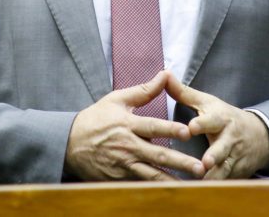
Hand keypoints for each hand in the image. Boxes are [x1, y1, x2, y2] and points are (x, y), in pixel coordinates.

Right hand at [64, 71, 204, 180]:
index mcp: (128, 124)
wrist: (69, 143)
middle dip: (180, 162)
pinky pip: (141, 185)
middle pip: (158, 155)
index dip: (170, 130)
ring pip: (152, 175)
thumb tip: (166, 74)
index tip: (188, 132)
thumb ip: (144, 90)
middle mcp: (128, 146)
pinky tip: (171, 194)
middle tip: (200, 167)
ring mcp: (123, 165)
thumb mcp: (117, 100)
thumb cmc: (95, 118)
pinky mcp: (119, 178)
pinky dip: (155, 190)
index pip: (153, 127)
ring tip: (191, 186)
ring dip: (172, 180)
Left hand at [166, 73, 268, 179]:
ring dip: (215, 177)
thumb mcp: (207, 102)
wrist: (258, 136)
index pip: (212, 120)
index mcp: (220, 119)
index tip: (192, 127)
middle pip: (222, 148)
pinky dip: (216, 188)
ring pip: (225, 170)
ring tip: (201, 183)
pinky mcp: (236, 173)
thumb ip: (184, 93)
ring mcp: (234, 157)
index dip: (202, 124)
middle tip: (205, 162)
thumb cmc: (223, 117)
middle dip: (215, 155)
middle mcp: (229, 139)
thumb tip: (164, 74)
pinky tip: (202, 194)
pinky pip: (226, 183)